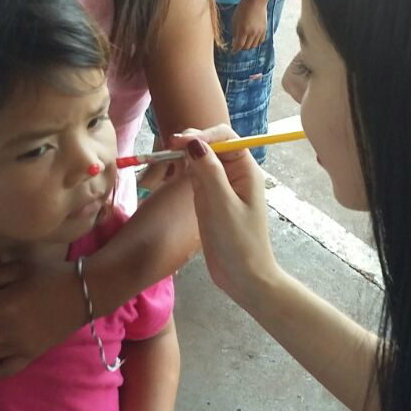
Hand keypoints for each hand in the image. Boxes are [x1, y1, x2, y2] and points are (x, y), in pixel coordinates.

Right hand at [168, 126, 283, 306]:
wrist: (243, 276)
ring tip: (164, 157)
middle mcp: (234, 173)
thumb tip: (194, 140)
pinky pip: (195, 176)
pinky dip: (182, 171)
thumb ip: (209, 171)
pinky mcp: (209, 199)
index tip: (178, 142)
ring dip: (184, 155)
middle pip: (211, 145)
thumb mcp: (222, 205)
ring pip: (201, 159)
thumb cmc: (239, 242)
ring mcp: (221, 186)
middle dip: (190, 142)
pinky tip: (170, 172)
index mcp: (246, 170)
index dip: (203, 134)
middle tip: (166, 149)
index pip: (225, 137)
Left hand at [231, 0, 269, 51]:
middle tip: (238, 45)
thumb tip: (235, 40)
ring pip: (254, 45)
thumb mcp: (235, 19)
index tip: (233, 50)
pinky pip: (260, 41)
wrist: (255, 1)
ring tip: (245, 42)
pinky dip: (256, 42)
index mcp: (243, 30)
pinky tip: (252, 39)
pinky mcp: (264, 30)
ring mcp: (259, 32)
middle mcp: (252, 33)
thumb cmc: (242, 8)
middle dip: (241, 47)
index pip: (239, 45)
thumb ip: (234, 31)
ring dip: (249, 46)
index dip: (235, 49)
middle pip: (246, 47)